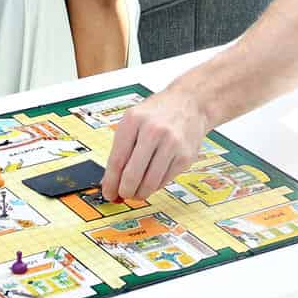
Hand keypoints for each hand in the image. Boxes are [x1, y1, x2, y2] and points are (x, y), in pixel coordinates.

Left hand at [100, 88, 210, 202]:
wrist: (189, 103)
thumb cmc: (157, 113)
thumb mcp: (133, 120)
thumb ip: (121, 148)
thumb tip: (110, 181)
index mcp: (134, 120)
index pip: (117, 160)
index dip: (110, 182)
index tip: (108, 192)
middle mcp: (153, 131)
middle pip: (132, 174)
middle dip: (125, 191)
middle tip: (122, 195)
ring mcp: (172, 144)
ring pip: (150, 182)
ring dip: (140, 193)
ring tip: (136, 192)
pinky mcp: (185, 156)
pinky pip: (165, 180)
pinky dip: (155, 186)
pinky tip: (151, 181)